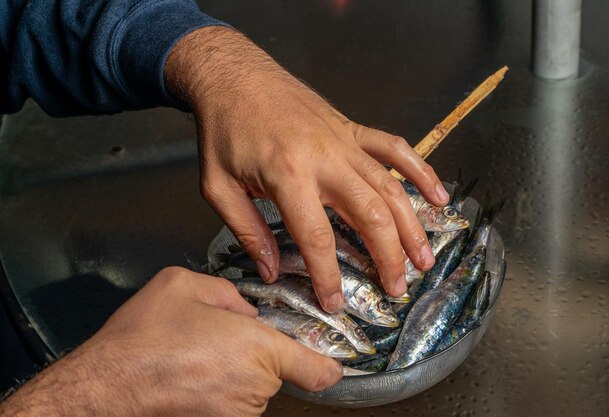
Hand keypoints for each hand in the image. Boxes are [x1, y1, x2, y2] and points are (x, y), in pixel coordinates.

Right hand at [0, 267, 341, 416]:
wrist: (105, 387)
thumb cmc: (141, 341)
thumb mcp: (184, 284)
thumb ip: (229, 292)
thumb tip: (244, 309)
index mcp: (256, 348)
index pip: (316, 369)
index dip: (327, 365)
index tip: (331, 363)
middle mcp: (252, 387)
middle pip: (276, 370)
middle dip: (256, 353)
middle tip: (220, 339)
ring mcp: (235, 412)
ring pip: (251, 387)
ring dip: (234, 373)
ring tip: (195, 358)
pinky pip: (231, 402)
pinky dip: (219, 389)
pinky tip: (190, 374)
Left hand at [164, 27, 448, 312]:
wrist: (235, 76)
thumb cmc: (224, 131)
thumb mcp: (218, 187)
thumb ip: (247, 231)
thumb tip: (271, 270)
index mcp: (288, 177)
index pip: (317, 237)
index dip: (328, 275)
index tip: (335, 303)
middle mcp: (325, 160)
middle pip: (370, 216)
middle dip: (387, 257)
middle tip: (396, 290)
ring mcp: (344, 142)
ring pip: (390, 188)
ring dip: (411, 227)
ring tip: (423, 259)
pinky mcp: (352, 128)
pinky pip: (395, 149)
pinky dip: (421, 171)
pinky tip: (438, 196)